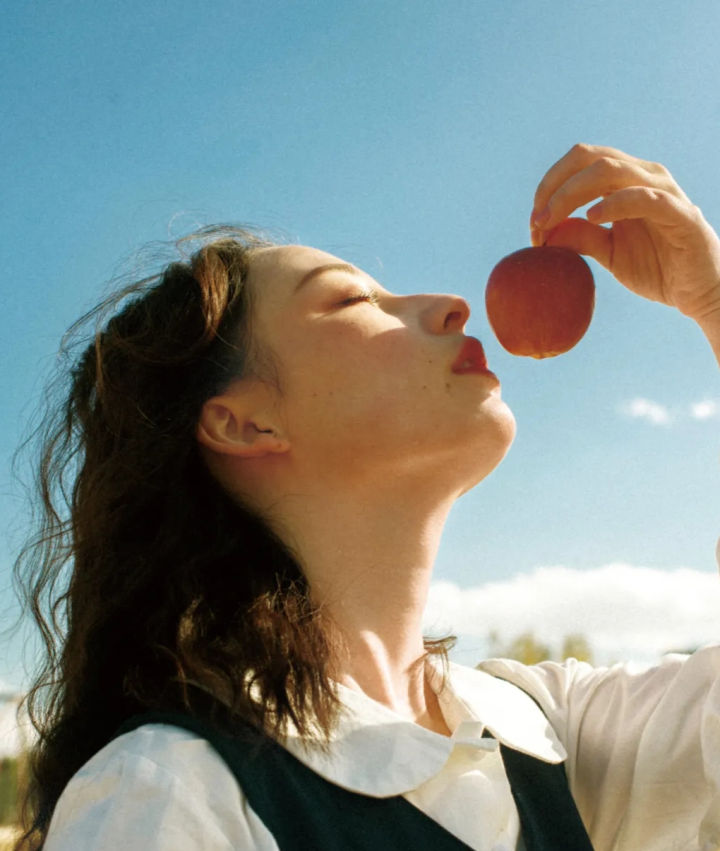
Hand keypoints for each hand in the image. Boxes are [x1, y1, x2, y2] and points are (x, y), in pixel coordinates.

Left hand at [530, 143, 719, 322]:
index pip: (579, 162)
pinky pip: (645, 197)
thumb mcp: (608, 253)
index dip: (549, 187)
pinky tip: (592, 217)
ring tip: (551, 222)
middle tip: (536, 222)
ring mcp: (664, 192)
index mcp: (625, 181)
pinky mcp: (681, 214)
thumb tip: (546, 230)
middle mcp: (644, 177)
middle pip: (589, 158)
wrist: (698, 293)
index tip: (533, 224)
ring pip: (612, 169)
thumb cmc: (657, 268)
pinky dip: (614, 203)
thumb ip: (580, 237)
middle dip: (554, 187)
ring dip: (572, 194)